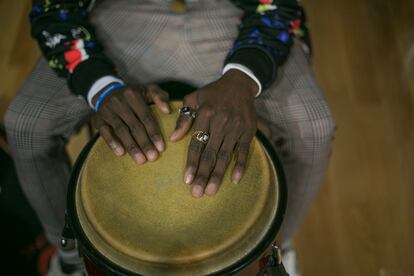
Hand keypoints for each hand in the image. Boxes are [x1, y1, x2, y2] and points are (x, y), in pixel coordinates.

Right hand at [92, 84, 169, 163]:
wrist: (106, 92)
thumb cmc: (133, 95)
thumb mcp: (147, 90)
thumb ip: (160, 97)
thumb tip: (168, 110)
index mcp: (133, 95)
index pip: (146, 117)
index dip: (154, 133)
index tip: (161, 148)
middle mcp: (119, 102)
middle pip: (134, 126)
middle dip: (145, 143)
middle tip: (153, 157)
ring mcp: (107, 111)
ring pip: (121, 131)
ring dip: (132, 147)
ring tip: (141, 160)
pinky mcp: (98, 119)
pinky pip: (105, 132)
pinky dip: (112, 143)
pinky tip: (121, 153)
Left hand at [170, 69, 257, 197]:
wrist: (238, 84)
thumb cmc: (212, 94)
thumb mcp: (193, 99)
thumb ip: (183, 118)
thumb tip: (174, 139)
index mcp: (205, 115)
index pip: (196, 144)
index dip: (192, 163)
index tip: (187, 180)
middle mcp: (220, 122)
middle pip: (210, 153)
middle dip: (203, 175)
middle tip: (198, 193)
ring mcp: (236, 127)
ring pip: (225, 155)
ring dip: (218, 174)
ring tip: (211, 191)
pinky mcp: (248, 130)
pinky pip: (244, 150)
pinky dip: (240, 165)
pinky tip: (235, 179)